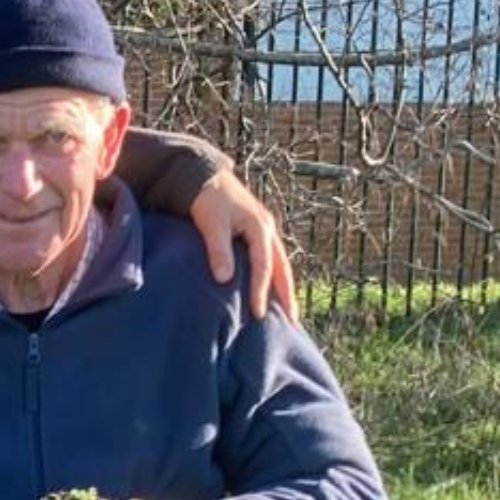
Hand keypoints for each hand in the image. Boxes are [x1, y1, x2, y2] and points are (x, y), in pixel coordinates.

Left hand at [189, 172, 296, 320]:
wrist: (207, 178)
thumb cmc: (208, 200)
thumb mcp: (211, 224)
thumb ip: (218, 251)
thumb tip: (224, 280)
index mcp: (260, 227)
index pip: (263, 266)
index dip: (261, 291)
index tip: (257, 314)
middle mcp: (268, 230)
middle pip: (283, 267)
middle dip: (287, 294)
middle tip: (292, 320)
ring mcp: (266, 231)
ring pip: (281, 264)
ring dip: (284, 287)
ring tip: (288, 311)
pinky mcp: (258, 233)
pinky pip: (272, 259)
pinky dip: (275, 277)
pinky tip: (273, 291)